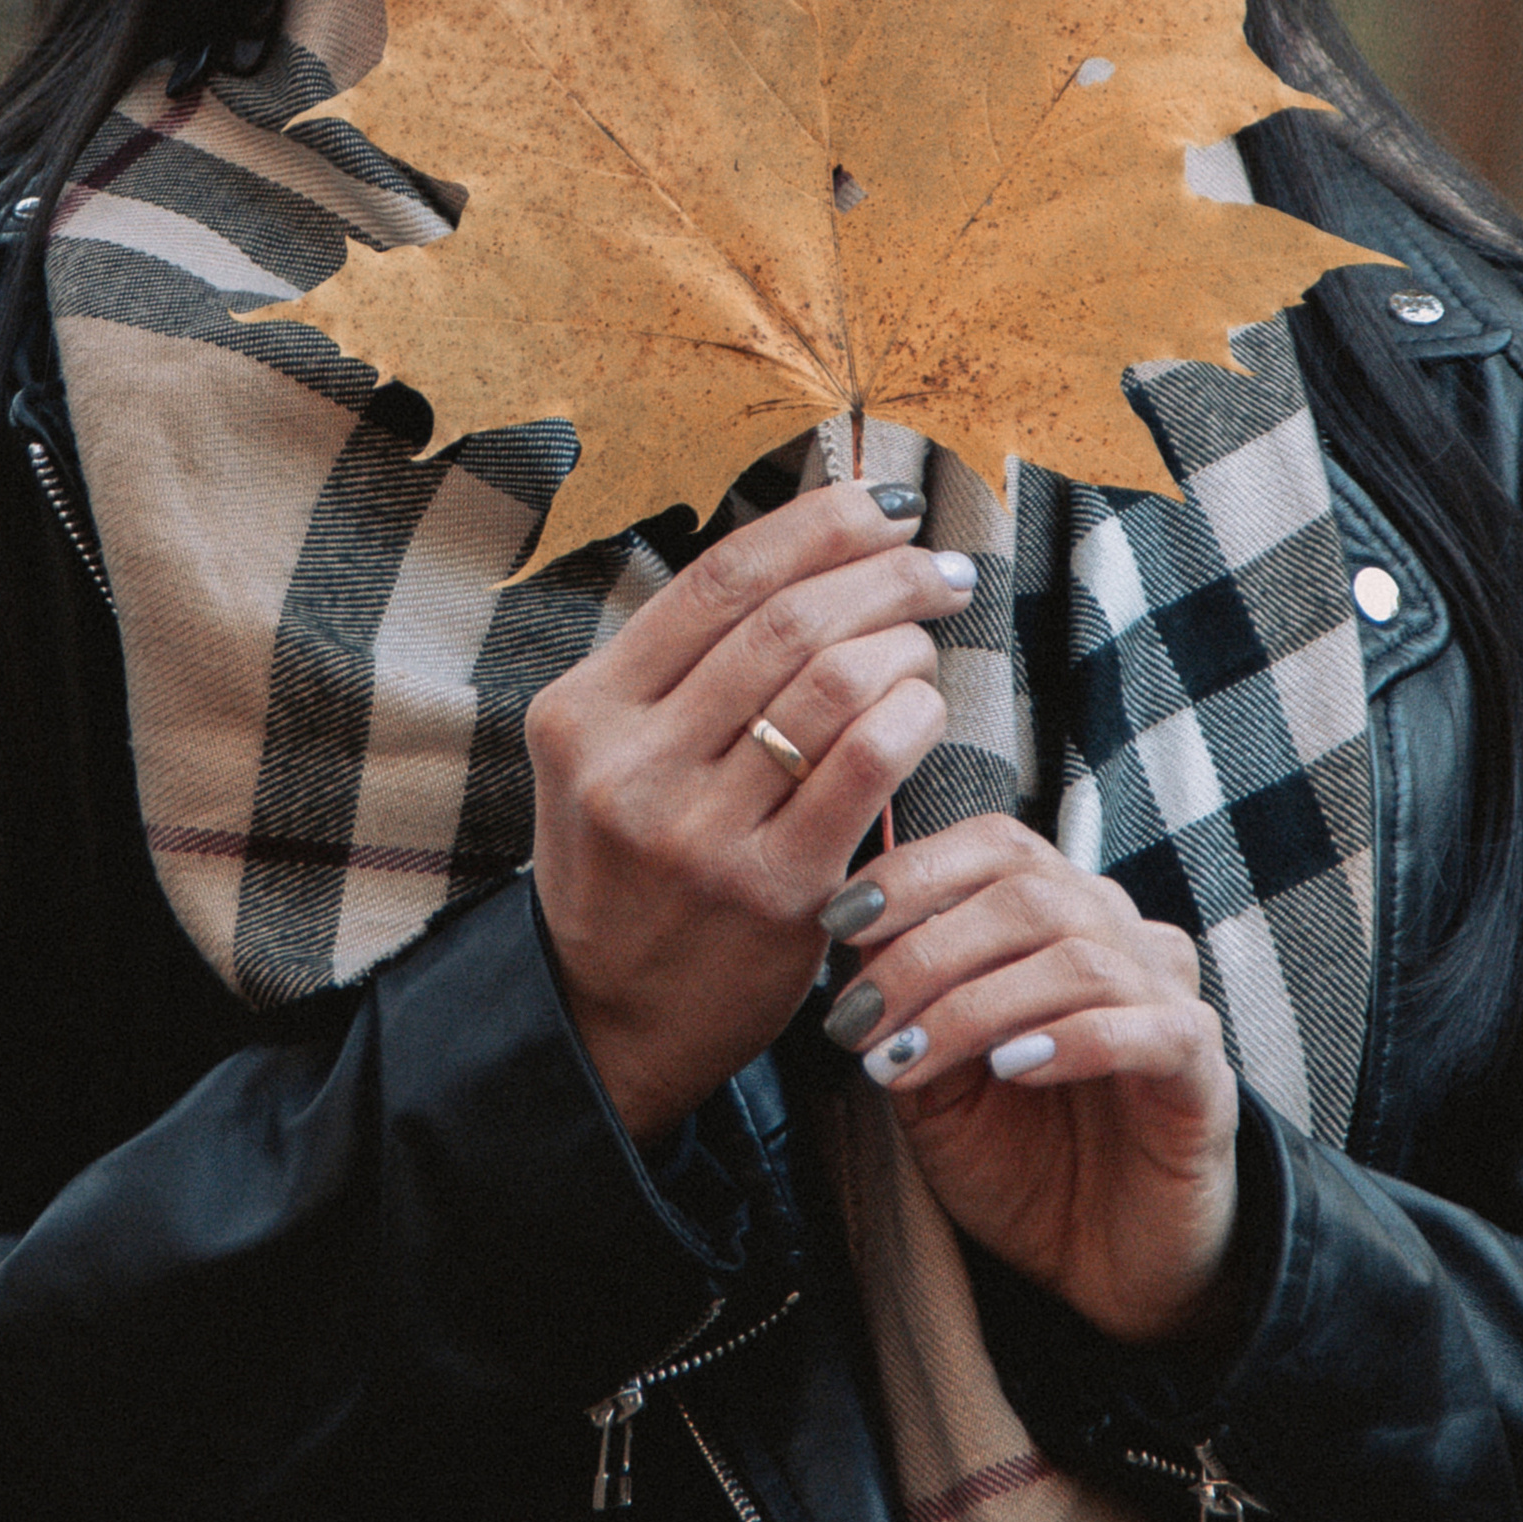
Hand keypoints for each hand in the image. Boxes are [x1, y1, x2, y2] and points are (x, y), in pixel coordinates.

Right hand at [527, 487, 978, 1145]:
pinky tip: (923, 709)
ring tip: (925, 642)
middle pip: (786, 622)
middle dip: (884, 574)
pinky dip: (914, 714)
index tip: (882, 504)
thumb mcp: (611, 754)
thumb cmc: (634, 864)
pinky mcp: (773, 890)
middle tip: (938, 567)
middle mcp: (631, 766)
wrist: (611, 1017)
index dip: (816, 524)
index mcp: (584, 711)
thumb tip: (812, 549)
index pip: (718, 579)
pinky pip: (869, 763)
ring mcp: (700, 832)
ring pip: (836, 682)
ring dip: (905, 643)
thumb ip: (683, 666)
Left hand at [821, 816, 1239, 1344]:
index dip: (916, 869)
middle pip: (1029, 894)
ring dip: (975, 1006)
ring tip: (907, 1062)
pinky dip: (1073, 1040)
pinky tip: (1011, 1069)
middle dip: (925, 952)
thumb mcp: (936, 1083)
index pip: (998, 846)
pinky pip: (1152, 1028)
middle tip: (858, 1021)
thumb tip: (850, 927)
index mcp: (1058, 917)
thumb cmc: (1016, 1158)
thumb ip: (907, 1007)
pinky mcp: (1202, 1073)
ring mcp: (1167, 1001)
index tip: (838, 919)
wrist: (1096, 1264)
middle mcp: (1119, 939)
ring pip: (1079, 959)